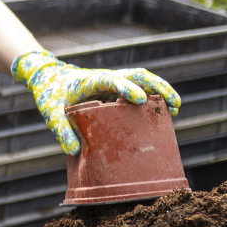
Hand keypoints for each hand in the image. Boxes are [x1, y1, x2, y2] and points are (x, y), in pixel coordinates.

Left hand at [11, 49, 181, 154]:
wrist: (49, 77)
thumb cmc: (50, 95)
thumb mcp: (51, 113)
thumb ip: (61, 130)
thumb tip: (75, 151)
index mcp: (91, 81)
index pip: (113, 80)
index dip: (127, 88)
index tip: (141, 100)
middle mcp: (106, 78)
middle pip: (137, 75)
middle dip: (157, 87)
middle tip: (173, 104)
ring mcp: (113, 81)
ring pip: (142, 79)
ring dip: (160, 89)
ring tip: (176, 108)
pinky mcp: (116, 87)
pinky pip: (139, 87)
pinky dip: (154, 95)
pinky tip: (164, 110)